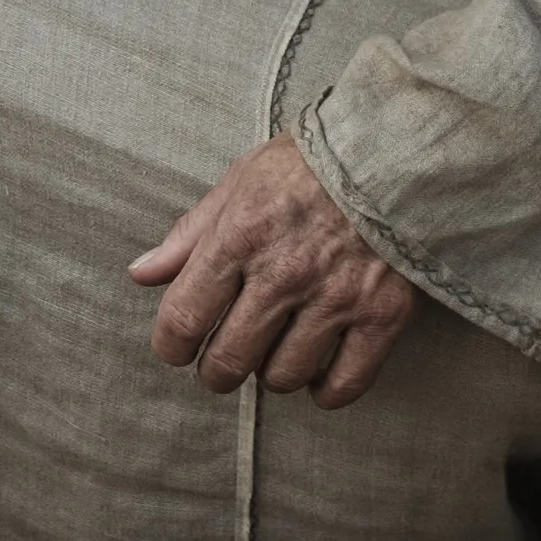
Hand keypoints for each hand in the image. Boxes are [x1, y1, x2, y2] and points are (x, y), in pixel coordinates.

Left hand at [133, 138, 419, 409]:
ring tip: (274, 353)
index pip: (184, 318)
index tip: (177, 349)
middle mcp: (284, 273)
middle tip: (222, 362)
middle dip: (216, 371)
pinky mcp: (382, 314)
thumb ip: (190, 233)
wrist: (398, 149)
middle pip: (229, 360)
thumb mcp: (241, 180)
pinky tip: (316, 374)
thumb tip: (142, 274)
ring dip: (269, 374)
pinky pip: (343, 383)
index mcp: (241, 236)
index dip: (171, 346)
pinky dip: (324, 391)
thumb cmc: (313, 163)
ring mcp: (335, 297)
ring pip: (282, 376)